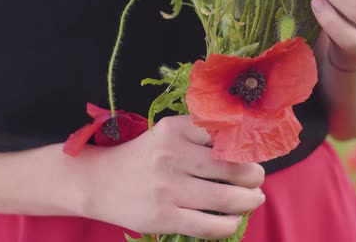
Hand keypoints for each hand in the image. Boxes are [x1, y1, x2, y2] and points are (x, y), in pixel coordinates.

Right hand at [78, 115, 264, 238]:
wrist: (98, 182)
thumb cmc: (142, 157)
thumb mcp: (166, 134)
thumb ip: (199, 135)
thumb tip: (243, 148)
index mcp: (175, 129)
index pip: (224, 133)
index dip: (246, 145)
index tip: (254, 152)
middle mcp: (172, 155)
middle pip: (233, 168)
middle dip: (255, 175)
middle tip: (257, 178)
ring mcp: (168, 188)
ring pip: (227, 199)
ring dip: (250, 200)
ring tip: (254, 198)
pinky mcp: (163, 216)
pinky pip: (210, 226)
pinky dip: (230, 224)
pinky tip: (232, 219)